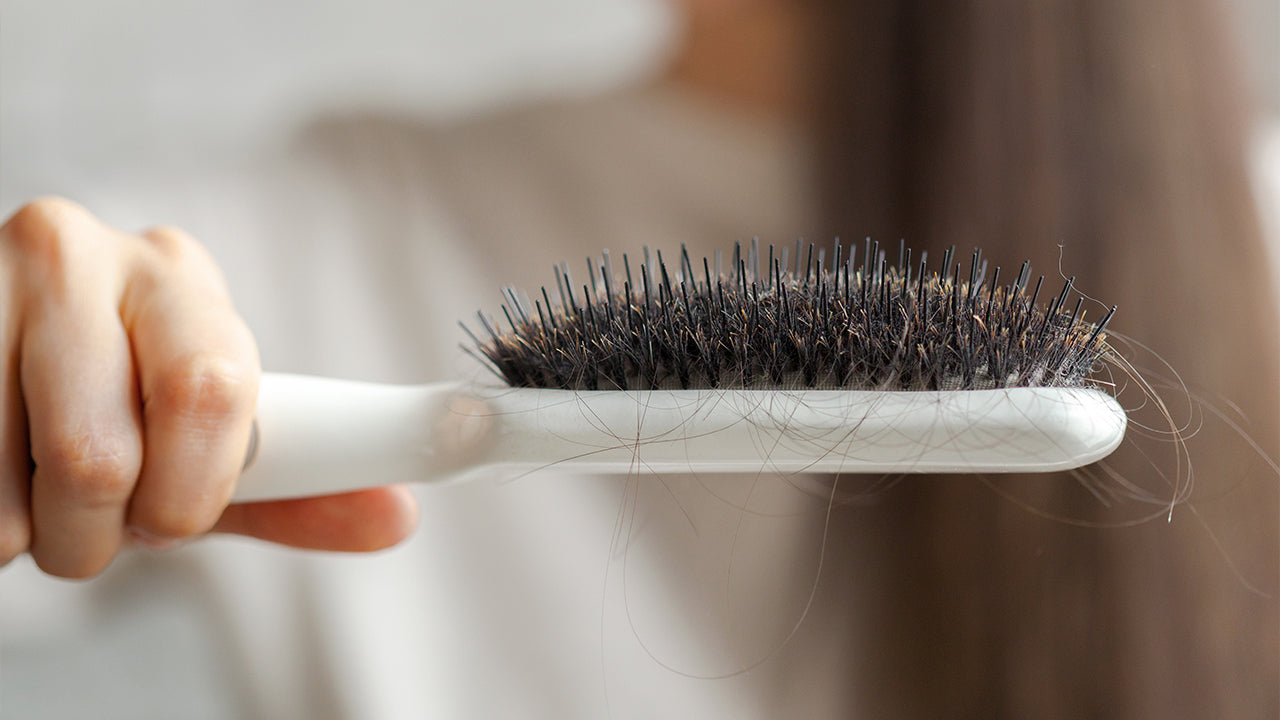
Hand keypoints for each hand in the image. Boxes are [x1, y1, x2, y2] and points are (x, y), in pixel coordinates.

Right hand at [1, 198, 417, 577]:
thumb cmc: (113, 410)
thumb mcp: (205, 443)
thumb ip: (295, 485)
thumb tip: (399, 516)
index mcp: (179, 278)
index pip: (211, 391)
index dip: (191, 489)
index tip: (174, 520)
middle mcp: (80, 253)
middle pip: (99, 453)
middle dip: (103, 532)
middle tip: (100, 520)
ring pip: (14, 480)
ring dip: (32, 535)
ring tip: (37, 495)